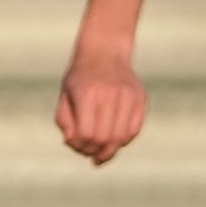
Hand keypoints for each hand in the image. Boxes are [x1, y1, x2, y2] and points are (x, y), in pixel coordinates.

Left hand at [57, 50, 146, 165]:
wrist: (104, 52)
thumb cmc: (80, 78)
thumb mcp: (65, 96)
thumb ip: (65, 120)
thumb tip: (71, 142)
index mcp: (87, 94)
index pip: (87, 134)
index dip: (80, 146)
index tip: (75, 145)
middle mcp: (110, 95)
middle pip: (105, 138)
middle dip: (95, 152)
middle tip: (89, 155)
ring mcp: (128, 96)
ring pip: (122, 137)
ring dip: (110, 151)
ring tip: (101, 154)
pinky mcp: (140, 98)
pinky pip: (134, 129)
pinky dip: (124, 141)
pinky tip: (115, 142)